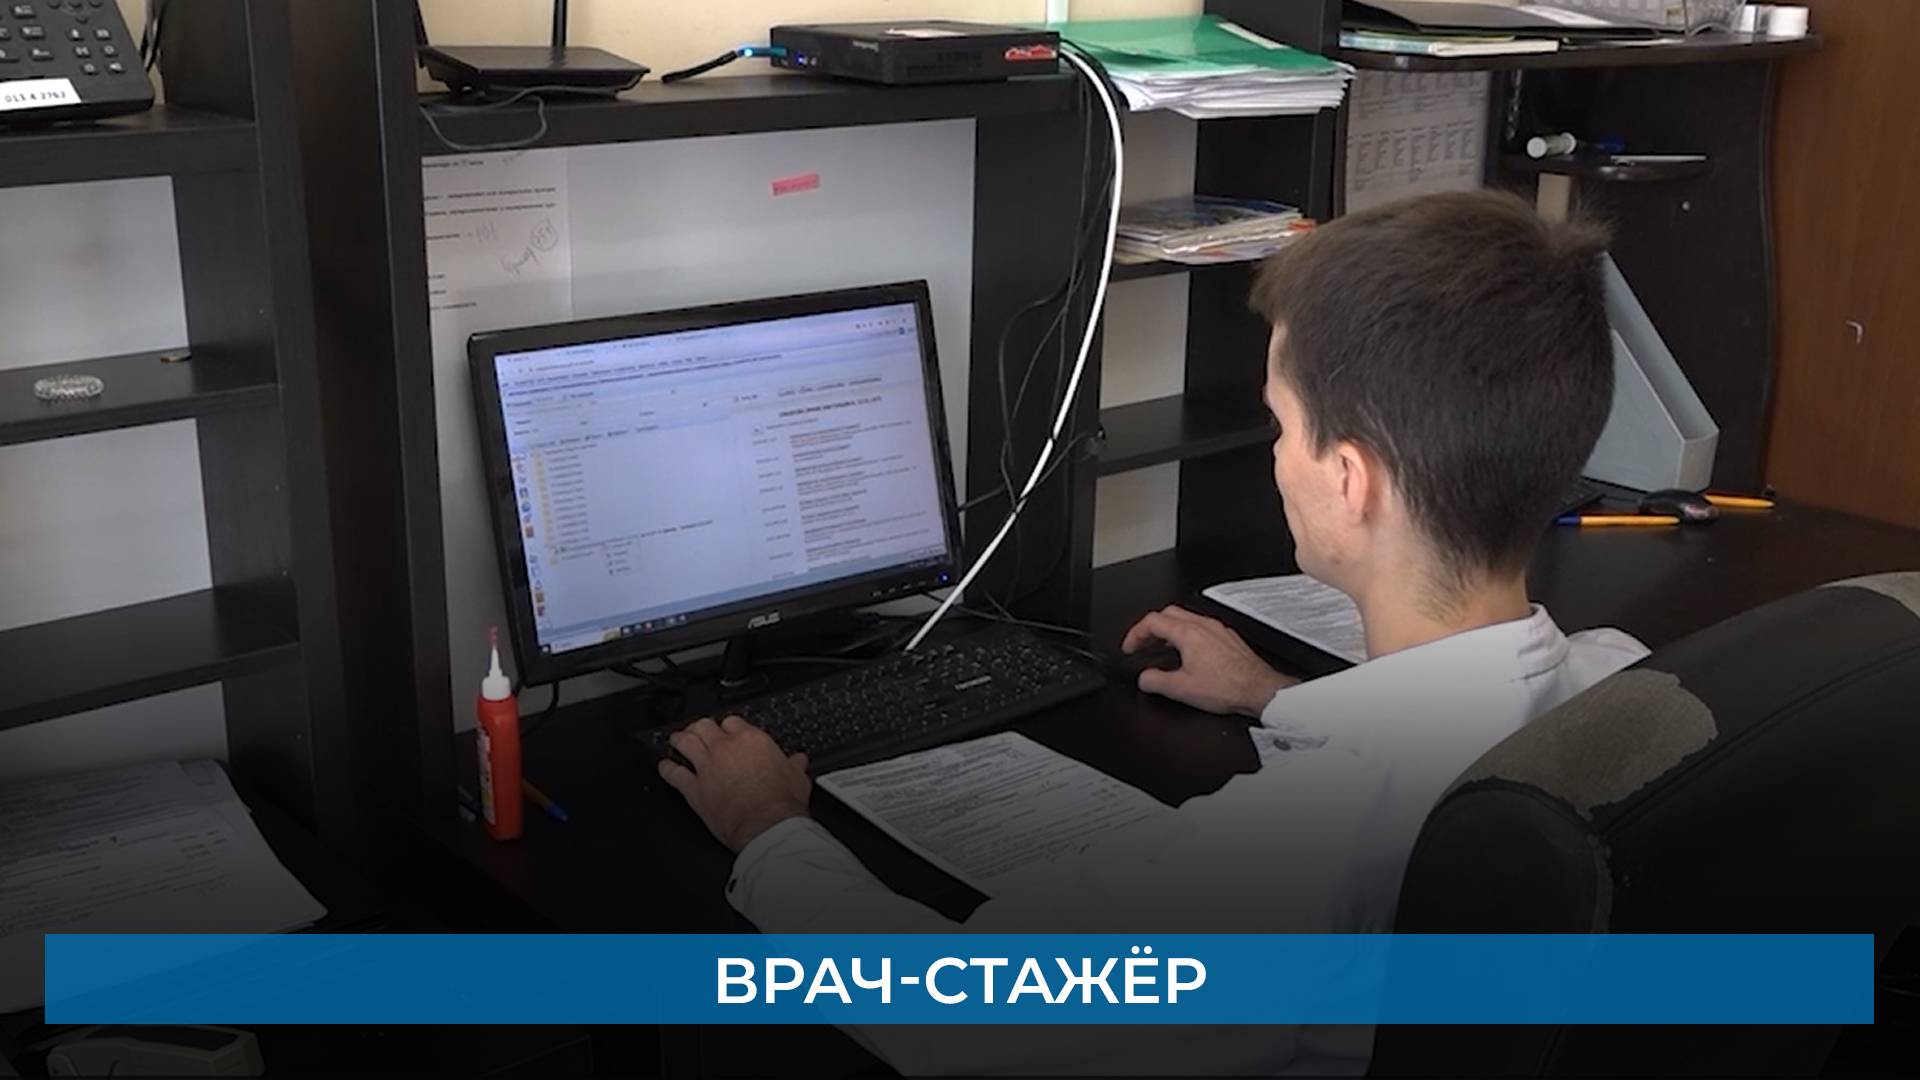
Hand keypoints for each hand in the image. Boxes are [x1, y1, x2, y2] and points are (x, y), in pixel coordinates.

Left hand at [656, 715, 811, 851]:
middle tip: (698, 730)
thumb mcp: (797, 778)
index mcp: (752, 741)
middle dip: (699, 727)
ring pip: (684, 742)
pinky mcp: (694, 790)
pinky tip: (664, 767)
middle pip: (704, 725)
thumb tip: (798, 761)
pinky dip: (666, 769)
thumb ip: (794, 766)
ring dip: (678, 739)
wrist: (766, 826)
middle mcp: (725, 749)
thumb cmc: (781, 804)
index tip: (728, 731)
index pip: (733, 721)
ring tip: (676, 740)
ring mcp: (707, 767)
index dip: (728, 726)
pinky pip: (673, 774)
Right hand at [1121, 605, 1296, 716]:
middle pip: (1168, 613)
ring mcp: (1217, 630)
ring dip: (1169, 630)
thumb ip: (1155, 681)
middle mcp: (1204, 626)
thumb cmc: (1228, 687)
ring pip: (1186, 618)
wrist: (1259, 690)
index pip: (1152, 621)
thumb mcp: (1181, 689)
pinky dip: (1186, 635)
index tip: (1130, 647)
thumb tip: (1144, 678)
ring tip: (1161, 648)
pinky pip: (1201, 627)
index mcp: (1188, 634)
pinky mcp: (1228, 638)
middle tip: (1143, 644)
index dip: (1135, 633)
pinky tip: (1188, 653)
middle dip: (1150, 628)